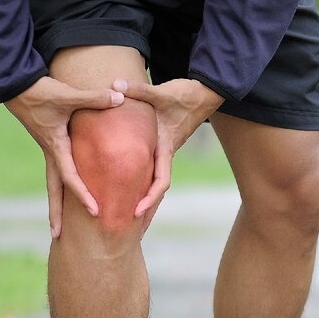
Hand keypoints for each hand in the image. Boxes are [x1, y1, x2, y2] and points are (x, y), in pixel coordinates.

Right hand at [5, 76, 124, 238]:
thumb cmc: (40, 91)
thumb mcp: (68, 95)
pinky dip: (62, 185)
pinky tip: (70, 193)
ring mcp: (49, 149)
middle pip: (54, 190)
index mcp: (56, 148)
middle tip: (57, 237)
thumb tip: (120, 98)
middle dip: (56, 214)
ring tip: (58, 225)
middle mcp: (51, 153)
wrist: (16, 83)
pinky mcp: (50, 143)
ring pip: (53, 182)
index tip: (95, 212)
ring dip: (57, 203)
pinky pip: (58, 170)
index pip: (71, 178)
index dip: (83, 195)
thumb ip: (95, 98)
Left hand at [111, 78, 223, 216]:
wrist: (203, 93)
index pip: (161, 181)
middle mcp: (165, 154)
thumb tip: (115, 86)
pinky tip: (129, 187)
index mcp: (166, 148)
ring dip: (144, 199)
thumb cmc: (185, 96)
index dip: (149, 199)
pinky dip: (142, 182)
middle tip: (133, 231)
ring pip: (153, 181)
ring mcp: (164, 151)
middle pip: (156, 189)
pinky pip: (150, 169)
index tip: (136, 212)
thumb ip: (137, 91)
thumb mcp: (161, 93)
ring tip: (130, 218)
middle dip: (147, 210)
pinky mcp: (161, 146)